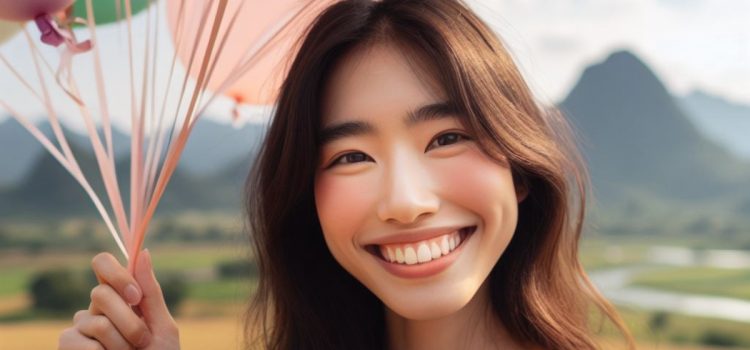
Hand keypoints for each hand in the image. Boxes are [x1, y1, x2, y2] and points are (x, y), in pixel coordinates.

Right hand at [58, 249, 179, 349]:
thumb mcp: (163, 326)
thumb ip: (151, 292)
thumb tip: (144, 252)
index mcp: (120, 297)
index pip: (102, 264)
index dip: (116, 274)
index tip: (135, 296)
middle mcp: (95, 309)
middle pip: (100, 294)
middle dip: (129, 321)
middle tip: (142, 341)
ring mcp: (79, 328)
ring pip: (95, 322)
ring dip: (122, 344)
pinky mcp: (68, 347)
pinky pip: (77, 342)